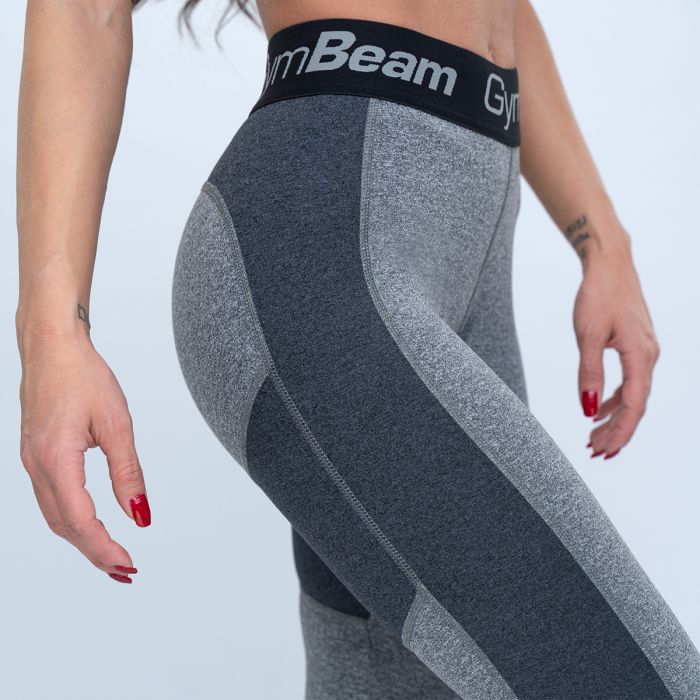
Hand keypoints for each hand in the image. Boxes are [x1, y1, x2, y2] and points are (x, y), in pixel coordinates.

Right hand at [18, 331, 149, 582]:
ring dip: (83, 540)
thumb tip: (141, 515)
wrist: (52, 347)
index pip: (81, 521)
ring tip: (111, 554)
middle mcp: (37, 467)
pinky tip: (90, 523)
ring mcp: (31, 462)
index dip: (105, 548)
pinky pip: (51, 499)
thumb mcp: (116, 424)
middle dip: (95, 552)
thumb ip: (128, 473)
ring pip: (55, 516)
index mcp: (56, 460)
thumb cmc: (82, 375)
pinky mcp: (35, 455)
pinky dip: (72, 520)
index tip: (129, 564)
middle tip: (125, 570)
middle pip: (65, 527)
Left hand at [573, 243, 659, 458]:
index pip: (634, 405)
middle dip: (616, 430)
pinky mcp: (635, 345)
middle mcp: (648, 356)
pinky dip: (614, 398)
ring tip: (594, 436)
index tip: (607, 452)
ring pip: (632, 394)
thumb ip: (589, 374)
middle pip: (635, 404)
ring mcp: (644, 350)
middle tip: (595, 451)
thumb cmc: (598, 295)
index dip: (621, 432)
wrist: (610, 264)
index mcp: (641, 356)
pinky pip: (629, 380)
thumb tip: (588, 409)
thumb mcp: (587, 336)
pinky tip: (599, 408)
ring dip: (613, 417)